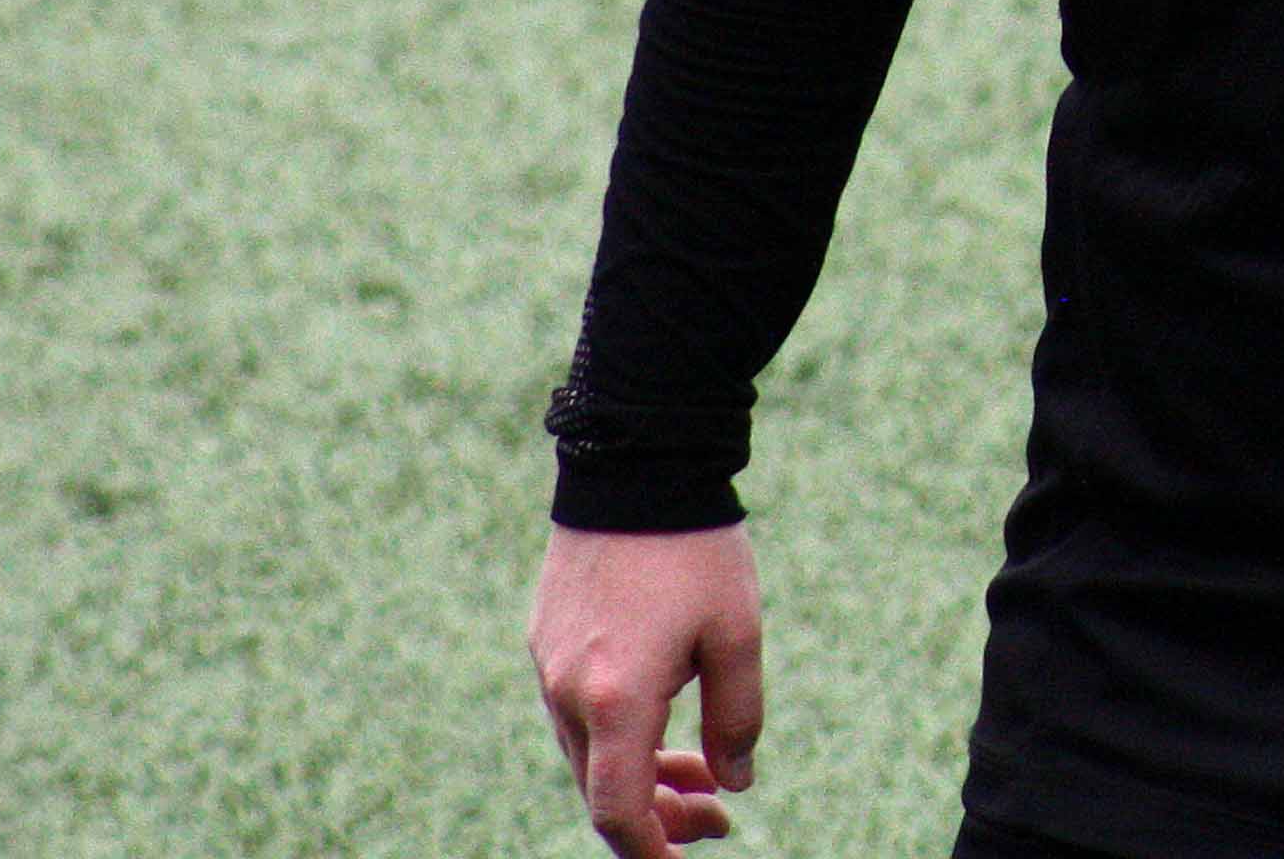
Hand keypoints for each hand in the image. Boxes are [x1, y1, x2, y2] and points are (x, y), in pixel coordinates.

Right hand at [529, 522, 765, 854]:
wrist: (634, 464)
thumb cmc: (694, 549)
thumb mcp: (737, 634)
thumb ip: (737, 718)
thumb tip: (733, 780)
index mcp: (617, 700)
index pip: (620, 813)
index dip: (653, 853)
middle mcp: (569, 693)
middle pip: (603, 791)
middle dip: (660, 816)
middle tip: (718, 817)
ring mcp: (549, 665)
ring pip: (588, 754)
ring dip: (641, 772)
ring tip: (702, 770)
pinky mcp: (546, 638)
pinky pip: (576, 712)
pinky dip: (617, 732)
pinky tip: (664, 715)